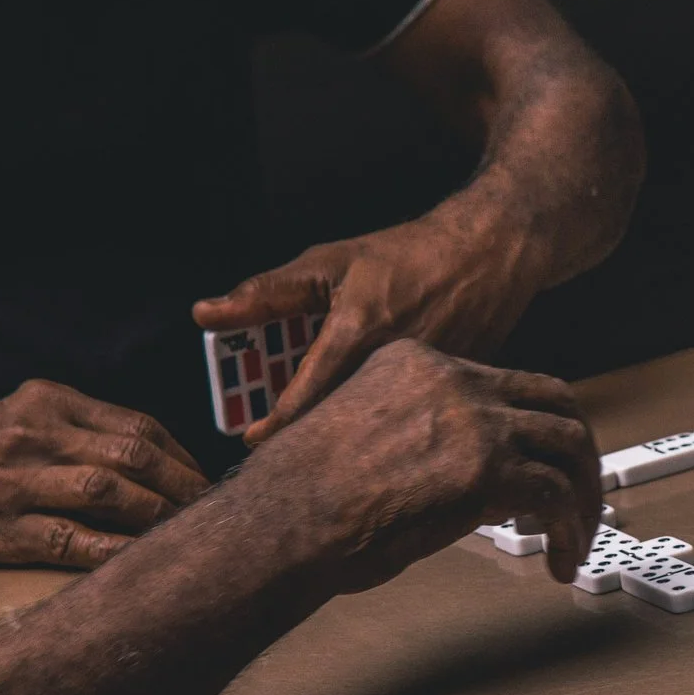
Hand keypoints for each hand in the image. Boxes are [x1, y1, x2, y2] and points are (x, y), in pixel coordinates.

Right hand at [0, 380, 208, 566]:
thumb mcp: (34, 420)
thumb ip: (93, 429)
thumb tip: (176, 460)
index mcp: (46, 401)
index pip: (136, 425)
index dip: (182, 457)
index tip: (207, 481)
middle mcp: (30, 434)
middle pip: (129, 456)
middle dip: (181, 486)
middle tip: (211, 512)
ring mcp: (14, 482)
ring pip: (107, 494)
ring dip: (157, 516)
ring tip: (185, 533)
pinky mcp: (3, 529)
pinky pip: (74, 541)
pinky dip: (116, 551)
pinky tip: (144, 558)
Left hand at [193, 211, 540, 445]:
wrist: (488, 255)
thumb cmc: (405, 255)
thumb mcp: (327, 262)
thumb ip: (266, 293)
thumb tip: (206, 314)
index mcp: (356, 333)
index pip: (303, 397)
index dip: (274, 426)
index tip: (251, 440)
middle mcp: (392, 364)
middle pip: (336, 418)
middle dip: (307, 430)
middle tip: (286, 432)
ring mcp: (427, 384)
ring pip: (373, 422)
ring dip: (347, 427)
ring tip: (332, 424)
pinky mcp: (452, 395)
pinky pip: (407, 417)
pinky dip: (384, 418)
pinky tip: (377, 411)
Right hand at [240, 339, 600, 591]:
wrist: (283, 522)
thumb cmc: (298, 496)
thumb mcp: (356, 435)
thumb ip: (411, 437)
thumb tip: (444, 477)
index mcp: (416, 363)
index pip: (502, 384)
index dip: (530, 429)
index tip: (534, 466)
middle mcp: (452, 381)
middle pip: (554, 401)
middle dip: (577, 451)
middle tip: (580, 494)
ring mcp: (475, 422)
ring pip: (569, 446)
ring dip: (584, 495)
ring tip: (577, 537)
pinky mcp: (489, 471)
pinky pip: (557, 497)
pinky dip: (569, 532)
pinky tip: (559, 561)